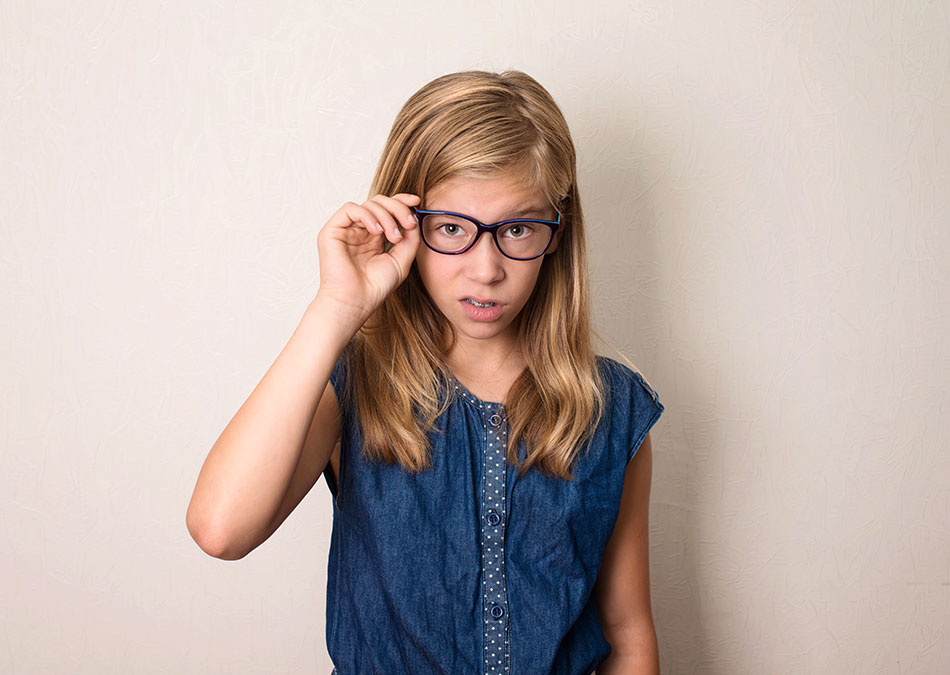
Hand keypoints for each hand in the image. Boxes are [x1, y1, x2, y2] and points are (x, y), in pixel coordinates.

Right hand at [314, 193, 421, 321]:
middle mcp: (359, 231)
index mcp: (373, 238)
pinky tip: (376, 232)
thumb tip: (415, 218)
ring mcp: (346, 230)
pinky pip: (351, 209)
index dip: (401, 202)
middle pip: (379, 203)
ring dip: (387, 216)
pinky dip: (368, 215)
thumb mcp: (401, 260)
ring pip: (368, 204)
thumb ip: (410, 239)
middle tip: (409, 223)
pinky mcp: (332, 230)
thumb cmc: (375, 287)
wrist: (355, 302)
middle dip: (398, 208)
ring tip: (394, 237)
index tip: (417, 202)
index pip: (386, 210)